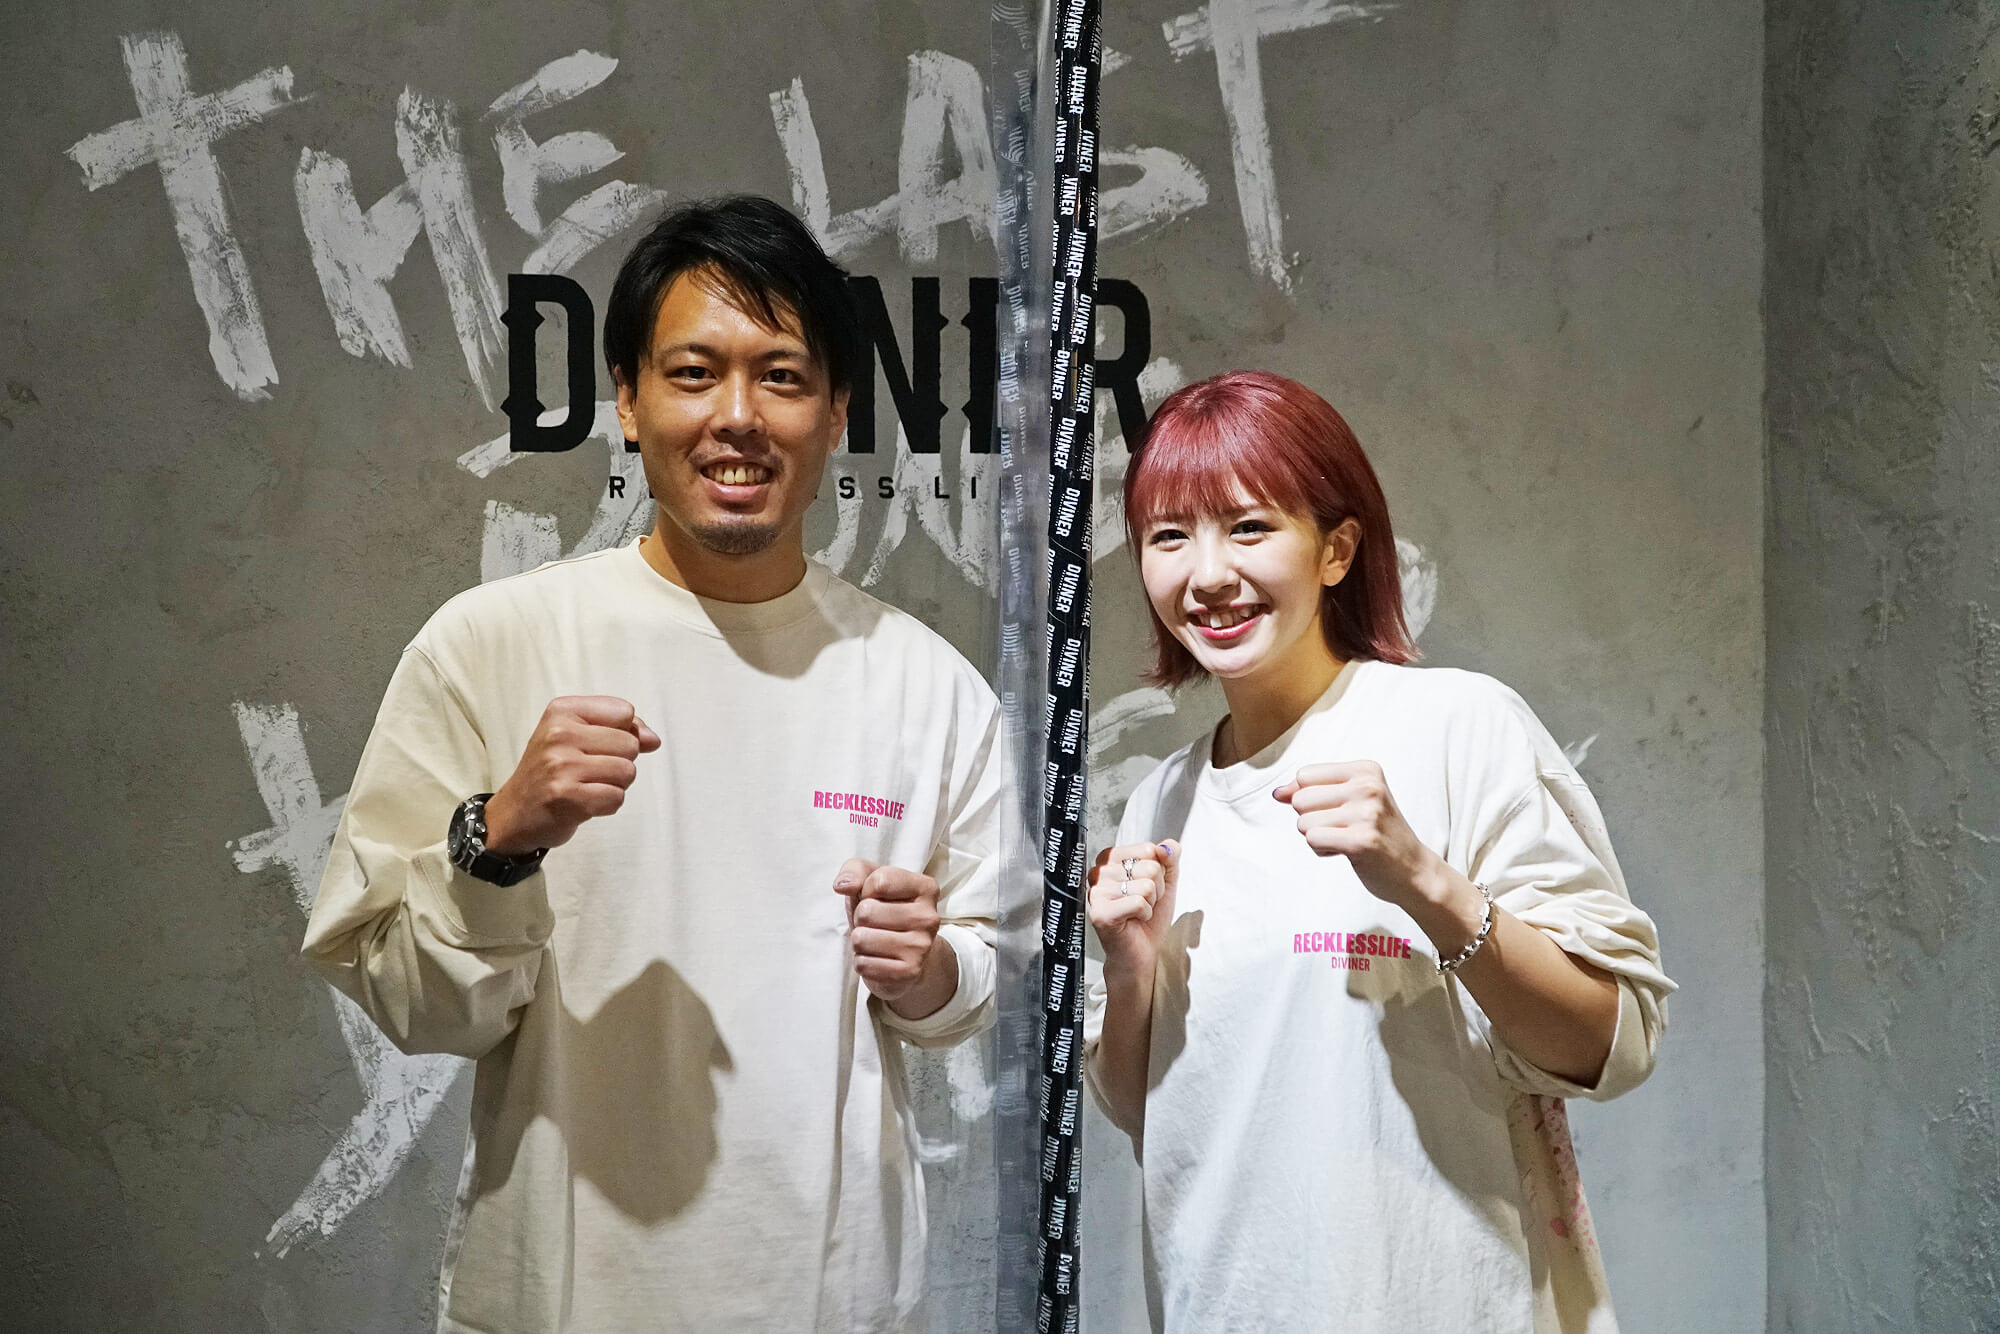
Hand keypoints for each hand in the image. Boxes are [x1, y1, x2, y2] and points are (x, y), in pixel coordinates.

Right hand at [484, 696, 660, 854]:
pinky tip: (584, 803)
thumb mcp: (578, 736)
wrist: (514, 813)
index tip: (595, 745)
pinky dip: (607, 805)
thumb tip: (653, 739)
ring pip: (628, 771)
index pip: (624, 712)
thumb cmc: (551, 771)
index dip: (622, 732)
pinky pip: (617, 798)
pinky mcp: (568, 797)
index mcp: (562, 711)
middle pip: (630, 744)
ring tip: (586, 786)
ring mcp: (562, 766)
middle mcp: (559, 734)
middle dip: (619, 762)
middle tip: (587, 771)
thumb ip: (621, 730)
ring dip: (614, 785)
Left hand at [833, 860, 944, 1004]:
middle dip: (860, 917)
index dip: (865, 890)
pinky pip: (863, 964)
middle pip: (867, 911)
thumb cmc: (885, 911)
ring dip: (859, 941)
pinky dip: (862, 962)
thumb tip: (842, 885)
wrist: (907, 956)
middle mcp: (930, 917)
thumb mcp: (871, 882)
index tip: (876, 897)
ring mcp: (922, 946)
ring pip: (862, 939)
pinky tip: (878, 959)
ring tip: (875, 940)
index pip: (879, 880)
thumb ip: (855, 871)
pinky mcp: (910, 972)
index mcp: (926, 887)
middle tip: (875, 924)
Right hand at [1087, 840, 1179, 976]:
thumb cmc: (1148, 917)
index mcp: (1110, 858)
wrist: (1142, 951)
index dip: (1158, 871)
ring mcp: (1097, 892)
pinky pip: (1139, 902)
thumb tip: (1167, 847)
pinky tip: (1133, 920)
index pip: (1148, 848)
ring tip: (1137, 913)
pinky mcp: (1100, 912)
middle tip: (1142, 903)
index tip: (1146, 887)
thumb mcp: (1165, 882)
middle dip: (1156, 889)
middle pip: (1150, 867)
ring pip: (1146, 885)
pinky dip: (1144, 914)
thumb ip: (1169, 859)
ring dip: (1150, 903)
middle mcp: (1099, 871)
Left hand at [1273, 762, 1441, 909]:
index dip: (1310, 797)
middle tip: (1342, 828)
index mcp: (1366, 769)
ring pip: (1303, 822)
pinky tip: (1345, 851)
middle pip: (1300, 799)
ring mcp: (1367, 814)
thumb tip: (1277, 792)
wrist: (1414, 869)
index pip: (1304, 775)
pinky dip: (1322, 850)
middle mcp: (1368, 787)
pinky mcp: (1361, 841)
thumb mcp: (1350, 800)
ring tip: (1345, 839)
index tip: (1338, 810)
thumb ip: (1311, 791)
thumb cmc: (1377, 832)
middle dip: (1311, 819)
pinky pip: (1312, 840)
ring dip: (1317, 837)